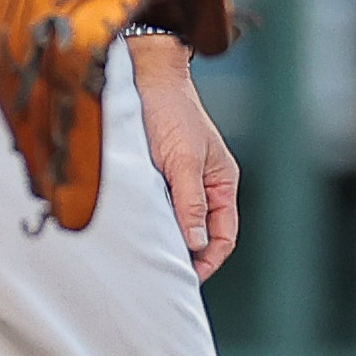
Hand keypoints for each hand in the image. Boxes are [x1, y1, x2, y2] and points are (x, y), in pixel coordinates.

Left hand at [130, 38, 238, 280]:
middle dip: (184, 256)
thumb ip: (190, 200)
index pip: (222, 236)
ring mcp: (178, 183)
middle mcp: (202, 186)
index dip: (208, 260)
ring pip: (175, 224)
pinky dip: (148, 223)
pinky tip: (133, 233)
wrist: (142, 76)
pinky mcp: (154, 177)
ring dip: (164, 240)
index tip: (187, 278)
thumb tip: (195, 242)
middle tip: (161, 277)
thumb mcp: (183, 158)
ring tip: (145, 259)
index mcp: (221, 183)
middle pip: (199, 234)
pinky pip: (155, 210)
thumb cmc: (170, 111)